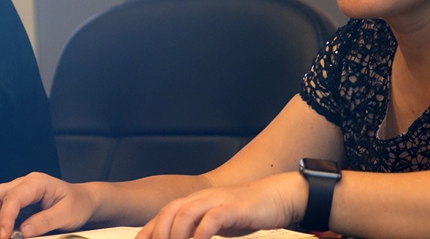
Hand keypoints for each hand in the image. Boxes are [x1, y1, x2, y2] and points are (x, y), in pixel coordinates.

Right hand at [0, 172, 97, 238]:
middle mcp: (22, 184)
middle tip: (2, 237)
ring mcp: (15, 193)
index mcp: (37, 182)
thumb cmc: (77, 204)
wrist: (82, 201)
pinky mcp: (12, 204)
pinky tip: (0, 234)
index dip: (4, 218)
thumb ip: (45, 222)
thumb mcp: (67, 214)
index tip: (5, 237)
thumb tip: (22, 231)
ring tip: (1, 237)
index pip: (12, 198)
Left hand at [137, 172, 307, 238]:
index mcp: (198, 201)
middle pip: (170, 211)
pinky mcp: (234, 208)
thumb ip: (200, 229)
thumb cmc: (249, 211)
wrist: (279, 196)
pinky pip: (212, 219)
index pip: (166, 213)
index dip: (150, 230)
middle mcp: (204, 197)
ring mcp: (218, 200)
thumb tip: (185, 237)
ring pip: (186, 213)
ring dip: (176, 235)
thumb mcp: (218, 222)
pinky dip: (201, 233)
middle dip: (158, 233)